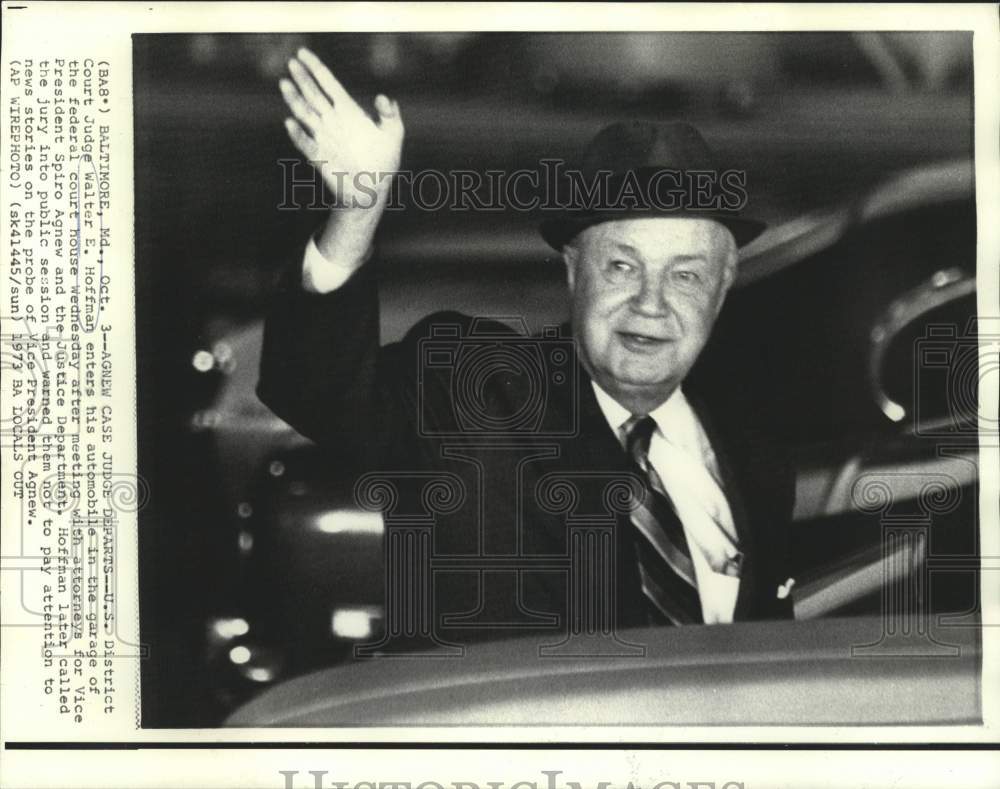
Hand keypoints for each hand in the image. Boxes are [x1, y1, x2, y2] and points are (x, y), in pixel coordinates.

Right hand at [280, 47, 403, 207]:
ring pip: (305, 114)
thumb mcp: (393, 134)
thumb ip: (390, 115)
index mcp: (348, 110)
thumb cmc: (384, 160)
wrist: (374, 188)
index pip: (328, 83)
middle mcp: (332, 120)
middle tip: (291, 62)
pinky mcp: (319, 157)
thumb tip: (384, 98)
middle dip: (302, 78)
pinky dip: (298, 134)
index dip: (315, 67)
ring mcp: (324, 138)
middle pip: (313, 94)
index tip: (302, 53)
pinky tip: (290, 122)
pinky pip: (306, 143)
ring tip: (285, 84)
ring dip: (294, 100)